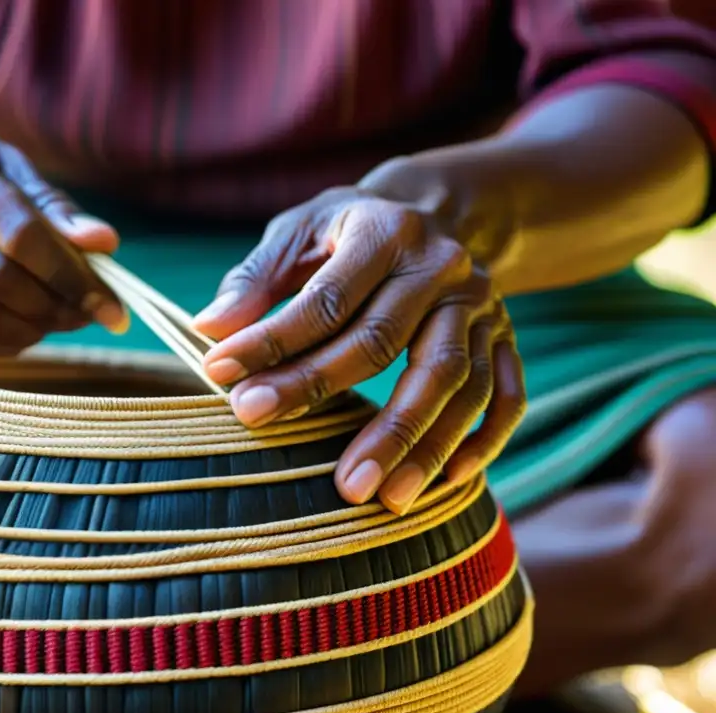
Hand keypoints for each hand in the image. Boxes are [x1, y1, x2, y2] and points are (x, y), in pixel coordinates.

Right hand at [0, 102, 126, 353]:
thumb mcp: (5, 168)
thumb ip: (54, 208)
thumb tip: (106, 243)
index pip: (20, 231)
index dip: (73, 277)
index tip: (113, 309)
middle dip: (55, 310)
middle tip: (85, 318)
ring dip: (29, 333)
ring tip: (53, 323)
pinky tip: (13, 330)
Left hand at [193, 185, 525, 512]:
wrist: (434, 212)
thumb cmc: (347, 232)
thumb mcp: (298, 232)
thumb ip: (255, 280)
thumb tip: (209, 330)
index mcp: (385, 232)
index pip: (326, 300)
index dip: (274, 342)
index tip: (224, 380)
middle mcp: (441, 267)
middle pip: (383, 342)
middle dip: (320, 392)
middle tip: (269, 436)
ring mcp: (483, 306)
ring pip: (452, 380)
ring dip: (413, 442)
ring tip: (374, 496)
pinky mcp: (507, 339)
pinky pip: (506, 396)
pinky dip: (483, 441)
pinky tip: (447, 482)